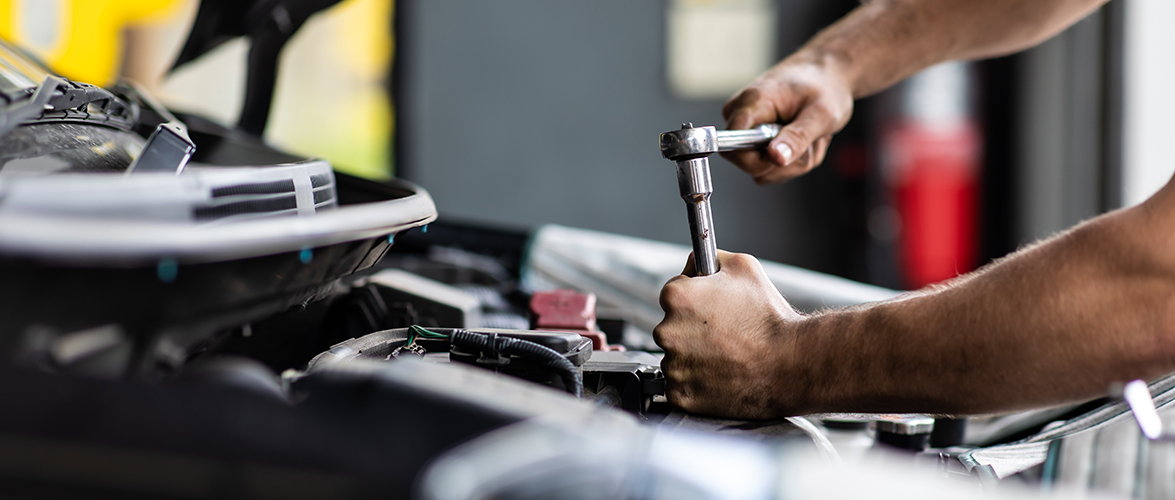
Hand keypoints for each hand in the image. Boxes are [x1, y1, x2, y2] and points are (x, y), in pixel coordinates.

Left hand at [654, 251, 809, 418]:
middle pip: (672, 326)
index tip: (711, 307)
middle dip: (692, 328)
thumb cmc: (769, 319)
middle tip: (723, 333)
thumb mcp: (743, 266)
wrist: (789, 364)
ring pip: (676, 357)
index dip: (696, 298)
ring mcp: (673, 366)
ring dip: (694, 356)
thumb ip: (710, 258)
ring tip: (726, 355)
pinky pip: (680, 385)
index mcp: (676, 297)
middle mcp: (667, 331)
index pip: (673, 293)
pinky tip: (720, 374)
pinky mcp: (680, 394)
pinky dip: (696, 383)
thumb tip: (695, 264)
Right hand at [720, 56, 853, 184]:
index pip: (731, 145)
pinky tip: (804, 139)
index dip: (758, 160)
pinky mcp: (755, 140)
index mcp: (752, 102)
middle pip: (748, 164)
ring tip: (810, 137)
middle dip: (786, 163)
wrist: (828, 74)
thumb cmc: (824, 85)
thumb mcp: (821, 114)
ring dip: (794, 163)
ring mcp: (747, 130)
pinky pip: (769, 168)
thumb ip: (797, 137)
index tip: (786, 154)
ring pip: (763, 171)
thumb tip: (775, 158)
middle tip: (810, 142)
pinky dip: (793, 161)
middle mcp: (741, 116)